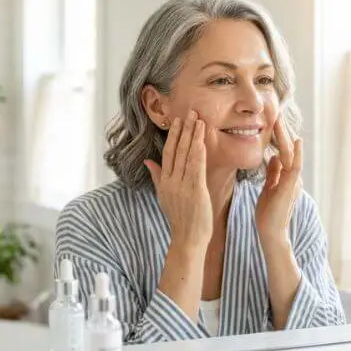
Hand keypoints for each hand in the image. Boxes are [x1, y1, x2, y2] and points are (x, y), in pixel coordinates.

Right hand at [145, 110, 211, 247]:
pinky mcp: (195, 190)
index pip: (168, 153)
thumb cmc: (180, 219)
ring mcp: (183, 185)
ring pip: (187, 155)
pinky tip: (202, 139)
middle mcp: (171, 181)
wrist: (187, 239)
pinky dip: (199, 151)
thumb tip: (148, 161)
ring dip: (193, 135)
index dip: (173, 135)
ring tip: (198, 119)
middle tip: (190, 112)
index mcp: (164, 182)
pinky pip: (196, 166)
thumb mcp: (164, 196)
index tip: (177, 120)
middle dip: (184, 129)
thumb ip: (157, 177)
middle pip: (177, 150)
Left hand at [256, 120, 302, 244]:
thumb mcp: (269, 188)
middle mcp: (293, 177)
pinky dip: (296, 154)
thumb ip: (273, 173)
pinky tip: (296, 141)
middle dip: (282, 132)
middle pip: (288, 150)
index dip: (279, 137)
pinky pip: (295, 167)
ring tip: (280, 121)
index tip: (273, 122)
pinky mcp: (290, 187)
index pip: (283, 152)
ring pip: (291, 154)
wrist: (271, 233)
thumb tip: (273, 156)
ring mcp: (293, 182)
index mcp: (286, 177)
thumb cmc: (268, 213)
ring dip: (286, 137)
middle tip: (277, 114)